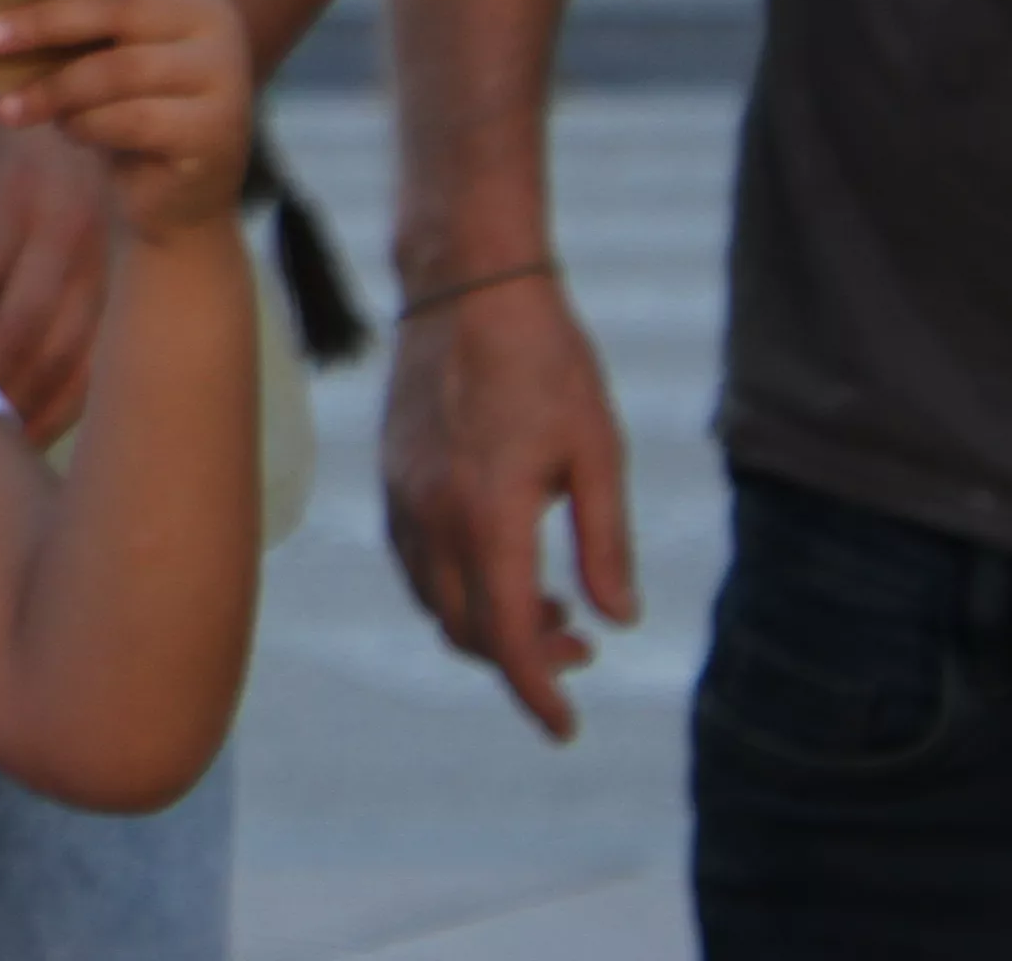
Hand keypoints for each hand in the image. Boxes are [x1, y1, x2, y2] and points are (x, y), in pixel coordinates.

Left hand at [0, 0, 248, 244]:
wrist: (182, 189)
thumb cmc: (127, 101)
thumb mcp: (108, 50)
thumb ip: (80, 19)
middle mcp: (217, 20)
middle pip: (125, 7)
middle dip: (47, 21)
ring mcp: (224, 76)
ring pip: (123, 69)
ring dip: (55, 89)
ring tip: (9, 108)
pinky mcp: (214, 131)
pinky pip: (133, 120)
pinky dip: (87, 125)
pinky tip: (67, 131)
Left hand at [0, 102, 113, 442]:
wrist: (97, 96)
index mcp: (15, 190)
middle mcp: (68, 233)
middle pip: (19, 328)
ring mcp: (106, 268)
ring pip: (64, 357)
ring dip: (17, 407)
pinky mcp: (125, 293)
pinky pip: (98, 365)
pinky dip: (61, 408)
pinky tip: (23, 435)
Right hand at [381, 271, 638, 739]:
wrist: (469, 285)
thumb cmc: (548, 362)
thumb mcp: (598, 453)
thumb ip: (606, 544)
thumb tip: (618, 620)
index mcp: (489, 514)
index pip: (506, 637)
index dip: (537, 693)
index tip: (566, 727)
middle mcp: (433, 515)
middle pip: (464, 630)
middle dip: (520, 660)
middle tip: (581, 647)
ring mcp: (404, 495)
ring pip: (433, 600)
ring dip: (486, 622)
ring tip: (550, 605)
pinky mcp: (393, 475)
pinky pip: (416, 562)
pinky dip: (456, 586)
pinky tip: (501, 562)